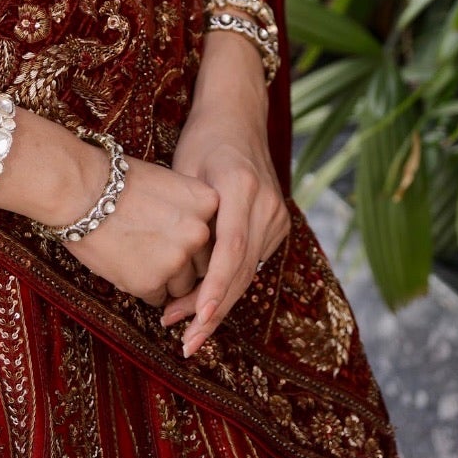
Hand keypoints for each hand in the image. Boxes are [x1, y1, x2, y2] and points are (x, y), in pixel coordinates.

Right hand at [62, 150, 219, 305]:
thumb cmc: (118, 181)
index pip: (214, 236)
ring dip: (164, 278)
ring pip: (181, 286)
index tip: (174, 233)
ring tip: (136, 252)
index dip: (192, 238)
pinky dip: (143, 286)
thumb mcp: (167, 183)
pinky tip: (125, 262)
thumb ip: (190, 211)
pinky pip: (157, 298)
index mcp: (207, 203)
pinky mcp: (152, 282)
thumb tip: (198, 240)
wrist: (79, 189)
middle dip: (181, 262)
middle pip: (202, 264)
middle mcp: (199, 232)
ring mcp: (177, 259)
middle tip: (151, 244)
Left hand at [161, 110, 289, 357]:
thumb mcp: (185, 169)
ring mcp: (277, 215)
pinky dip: (229, 285)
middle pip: (241, 269)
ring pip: (248, 273)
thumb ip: (188, 217)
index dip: (214, 287)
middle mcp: (266, 204)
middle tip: (186, 342)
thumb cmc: (202, 140)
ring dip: (218, 303)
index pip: (231, 248)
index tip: (197, 317)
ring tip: (188, 331)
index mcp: (240, 186)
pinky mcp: (279, 223)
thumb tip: (178, 273)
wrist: (238, 115)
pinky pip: (253, 263)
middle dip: (212, 310)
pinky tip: (205, 305)